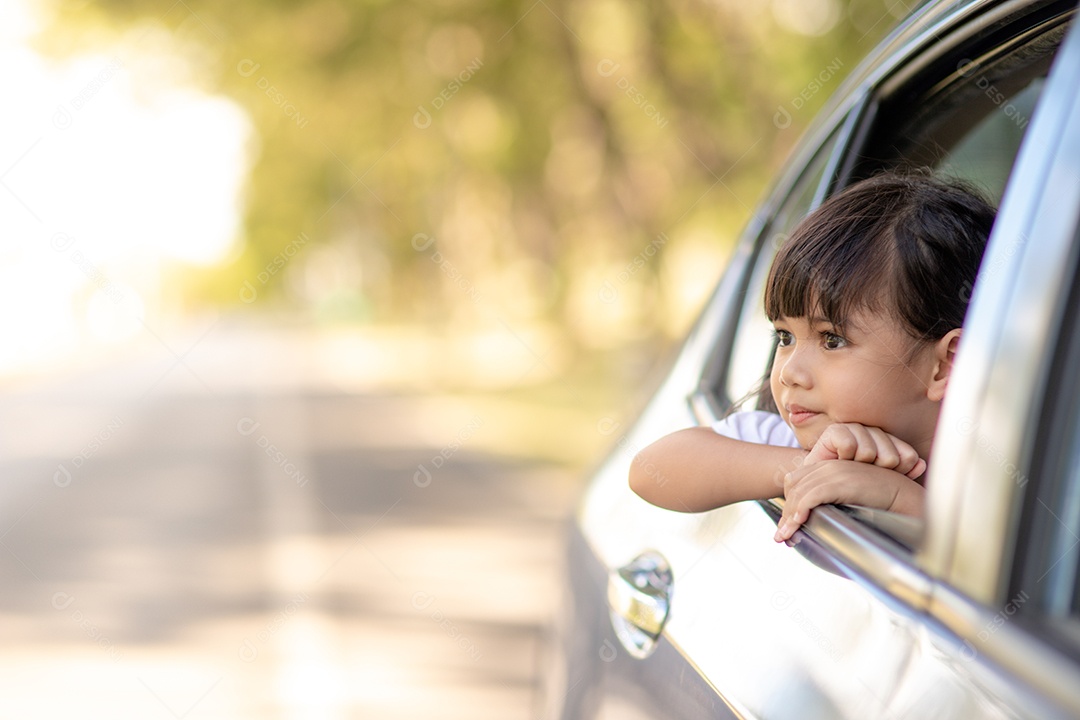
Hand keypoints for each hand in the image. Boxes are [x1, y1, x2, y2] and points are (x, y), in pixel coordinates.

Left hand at [773, 460, 924, 541]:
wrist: (906, 497)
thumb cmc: (880, 502)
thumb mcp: (850, 498)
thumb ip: (832, 502)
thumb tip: (814, 523)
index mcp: (830, 466)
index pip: (796, 480)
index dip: (789, 503)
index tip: (787, 526)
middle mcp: (829, 466)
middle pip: (793, 486)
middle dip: (786, 513)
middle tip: (782, 536)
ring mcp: (834, 472)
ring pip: (799, 494)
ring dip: (789, 519)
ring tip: (785, 538)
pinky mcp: (840, 482)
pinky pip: (810, 497)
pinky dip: (799, 513)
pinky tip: (796, 527)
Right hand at [805, 423, 925, 479]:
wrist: (819, 485)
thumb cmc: (851, 484)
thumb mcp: (882, 481)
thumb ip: (903, 472)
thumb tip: (921, 465)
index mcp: (889, 442)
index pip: (908, 456)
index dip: (898, 472)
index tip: (883, 478)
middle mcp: (874, 432)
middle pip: (890, 456)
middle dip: (877, 471)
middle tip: (862, 475)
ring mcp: (854, 428)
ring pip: (869, 451)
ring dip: (858, 466)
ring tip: (849, 469)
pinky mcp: (835, 430)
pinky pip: (849, 444)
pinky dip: (844, 456)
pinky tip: (838, 460)